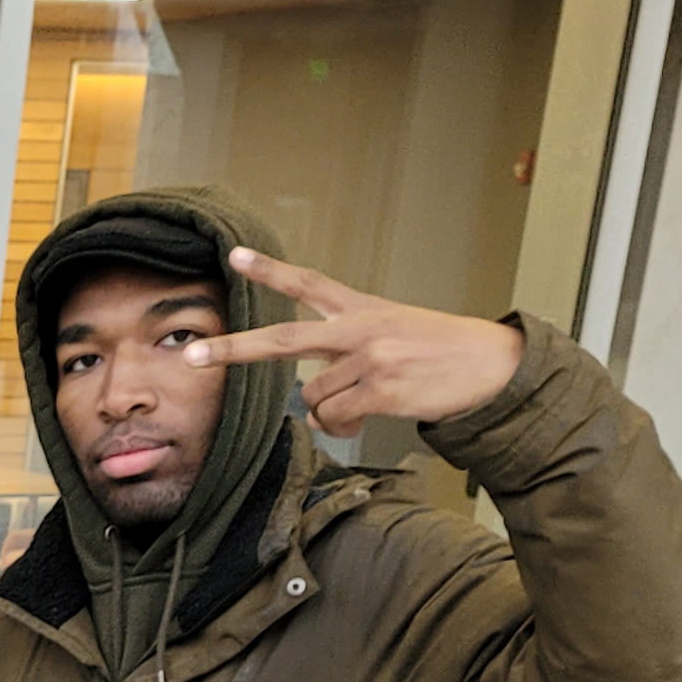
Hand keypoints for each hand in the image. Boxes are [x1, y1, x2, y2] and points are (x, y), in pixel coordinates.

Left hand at [191, 249, 521, 434]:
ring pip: (314, 399)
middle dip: (233, 350)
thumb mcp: (393, 332)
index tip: (234, 256)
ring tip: (367, 401)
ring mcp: (368, 358)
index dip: (268, 270)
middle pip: (282, 338)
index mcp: (361, 308)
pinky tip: (369, 416)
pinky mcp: (380, 388)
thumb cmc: (439, 353)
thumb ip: (345, 355)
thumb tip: (313, 404)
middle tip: (192, 355)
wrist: (490, 364)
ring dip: (332, 411)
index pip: (308, 282)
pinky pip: (336, 419)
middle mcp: (359, 328)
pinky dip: (344, 425)